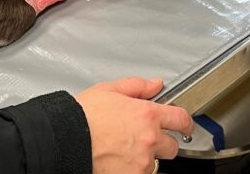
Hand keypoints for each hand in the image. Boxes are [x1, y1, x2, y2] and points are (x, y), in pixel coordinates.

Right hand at [76, 77, 192, 173]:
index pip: (181, 119)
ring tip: (123, 151)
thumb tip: (155, 84)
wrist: (64, 140)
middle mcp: (149, 139)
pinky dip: (132, 170)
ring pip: (154, 164)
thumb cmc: (83, 116)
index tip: (185, 126)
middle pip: (172, 147)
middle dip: (163, 143)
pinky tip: (117, 161)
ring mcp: (141, 163)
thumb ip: (137, 86)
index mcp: (147, 115)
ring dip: (145, 159)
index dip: (185, 122)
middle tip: (145, 140)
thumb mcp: (109, 90)